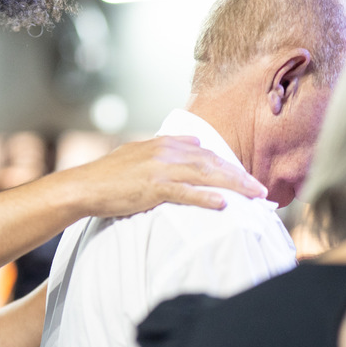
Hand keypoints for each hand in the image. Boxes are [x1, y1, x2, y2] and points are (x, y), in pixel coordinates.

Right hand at [65, 135, 265, 219]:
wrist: (84, 186)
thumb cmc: (108, 175)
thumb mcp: (139, 152)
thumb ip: (168, 146)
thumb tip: (195, 143)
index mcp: (163, 143)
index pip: (205, 153)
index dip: (229, 166)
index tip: (246, 178)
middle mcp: (165, 152)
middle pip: (212, 162)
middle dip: (239, 176)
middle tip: (261, 190)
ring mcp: (160, 168)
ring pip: (205, 175)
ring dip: (233, 185)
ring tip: (254, 196)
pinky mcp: (153, 186)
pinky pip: (185, 192)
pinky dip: (205, 197)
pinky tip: (223, 203)